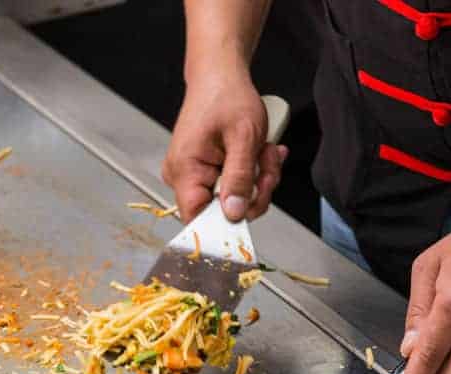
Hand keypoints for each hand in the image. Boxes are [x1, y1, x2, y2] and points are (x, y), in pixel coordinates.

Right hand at [162, 68, 287, 222]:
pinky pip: (232, 185)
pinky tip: (258, 152)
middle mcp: (182, 176)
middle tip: (267, 165)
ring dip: (257, 178)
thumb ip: (239, 179)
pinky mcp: (205, 171)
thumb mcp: (244, 138)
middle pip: (221, 210)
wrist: (220, 75)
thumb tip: (234, 213)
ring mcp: (193, 174)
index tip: (251, 206)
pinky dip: (251, 172)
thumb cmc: (226, 96)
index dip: (226, 221)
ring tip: (264, 151)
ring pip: (232, 198)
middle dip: (254, 191)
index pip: (197, 219)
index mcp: (184, 170)